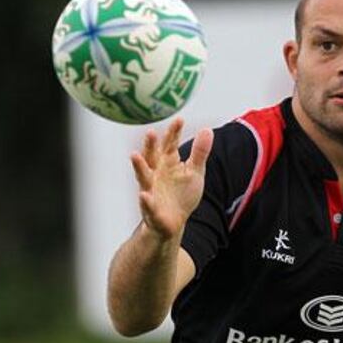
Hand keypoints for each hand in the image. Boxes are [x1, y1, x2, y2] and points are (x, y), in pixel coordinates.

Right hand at [131, 118, 213, 239]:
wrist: (173, 223)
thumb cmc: (182, 195)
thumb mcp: (195, 172)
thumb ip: (199, 152)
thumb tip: (207, 130)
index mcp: (168, 163)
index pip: (170, 145)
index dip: (173, 133)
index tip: (179, 120)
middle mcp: (156, 173)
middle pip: (152, 156)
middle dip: (150, 145)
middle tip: (150, 132)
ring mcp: (152, 190)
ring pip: (143, 177)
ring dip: (139, 166)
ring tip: (134, 155)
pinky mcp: (151, 209)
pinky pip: (147, 205)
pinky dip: (145, 201)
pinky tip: (144, 195)